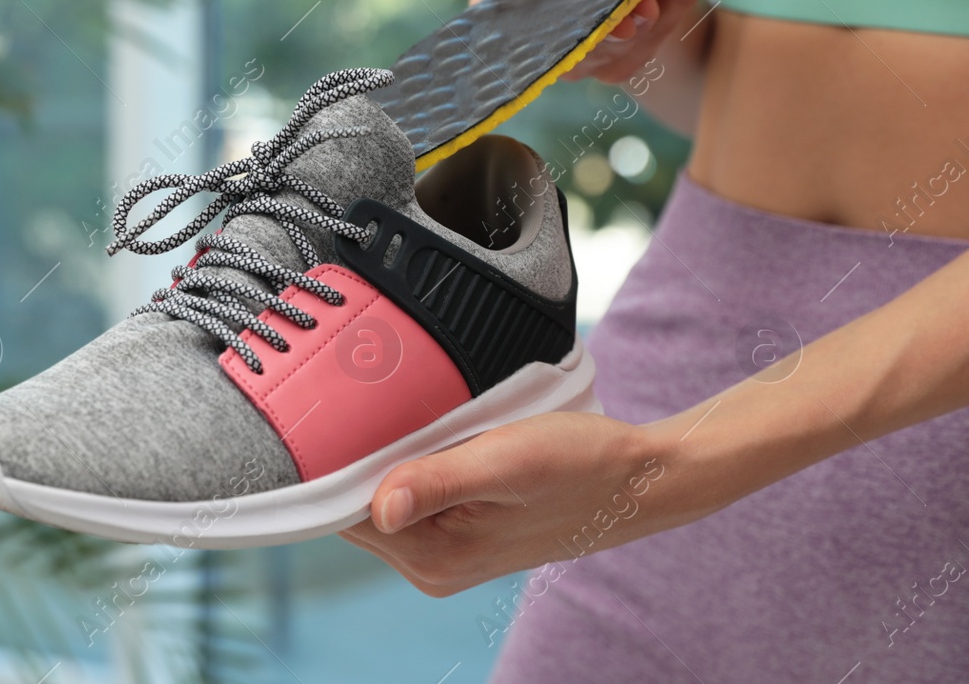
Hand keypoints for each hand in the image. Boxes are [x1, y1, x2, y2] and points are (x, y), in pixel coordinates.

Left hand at [340, 412, 684, 596]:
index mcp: (433, 557)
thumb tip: (378, 511)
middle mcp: (432, 568)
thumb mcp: (504, 461)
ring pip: (385, 499)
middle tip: (390, 409)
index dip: (341, 463)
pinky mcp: (461, 537)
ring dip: (393, 460)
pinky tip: (439, 439)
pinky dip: (416, 466)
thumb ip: (437, 484)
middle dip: (365, 461)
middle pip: (359, 508)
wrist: (635, 479)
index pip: (346, 511)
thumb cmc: (576, 463)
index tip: (347, 418)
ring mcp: (446, 556)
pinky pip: (414, 498)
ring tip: (424, 422)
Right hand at [471, 0, 719, 84]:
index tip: (579, 19)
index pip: (511, 44)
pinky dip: (685, 2)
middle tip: (641, 9)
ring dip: (657, 20)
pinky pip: (657, 42)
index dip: (542, 41)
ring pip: (621, 55)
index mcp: (505, 14)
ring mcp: (591, 51)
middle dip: (612, 36)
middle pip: (574, 59)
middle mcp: (546, 44)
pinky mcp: (632, 49)